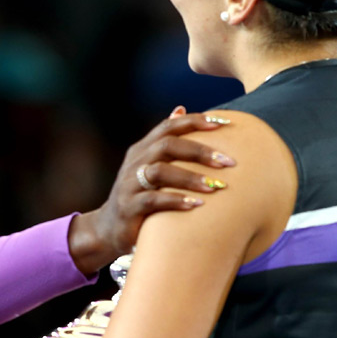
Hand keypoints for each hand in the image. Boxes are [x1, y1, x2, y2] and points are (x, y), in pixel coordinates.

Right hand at [68, 106, 233, 272]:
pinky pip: (152, 200)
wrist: (108, 229)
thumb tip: (181, 109)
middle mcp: (135, 162)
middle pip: (166, 145)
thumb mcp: (150, 165)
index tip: (223, 123)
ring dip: (190, 178)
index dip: (194, 121)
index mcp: (142, 149)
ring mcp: (129, 184)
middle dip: (199, 151)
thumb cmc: (139, 195)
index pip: (168, 127)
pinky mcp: (128, 207)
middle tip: (228, 161)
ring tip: (214, 187)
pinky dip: (174, 201)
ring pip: (159, 172)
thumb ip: (165, 141)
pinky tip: (195, 205)